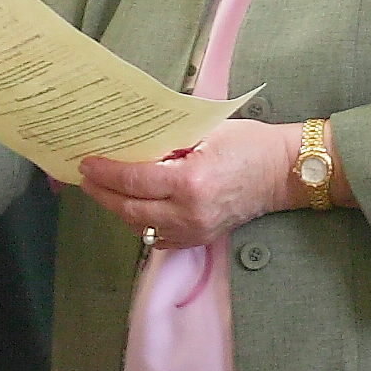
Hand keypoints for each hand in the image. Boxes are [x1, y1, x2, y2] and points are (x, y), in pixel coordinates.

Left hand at [78, 121, 302, 250]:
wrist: (284, 172)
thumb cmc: (250, 144)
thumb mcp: (206, 131)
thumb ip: (168, 141)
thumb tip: (131, 143)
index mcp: (190, 182)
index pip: (134, 180)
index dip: (105, 173)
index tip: (86, 163)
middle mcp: (190, 212)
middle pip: (131, 209)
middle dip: (103, 194)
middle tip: (86, 179)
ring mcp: (195, 230)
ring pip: (142, 227)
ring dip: (120, 209)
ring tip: (104, 191)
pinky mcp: (201, 238)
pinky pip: (160, 239)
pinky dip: (142, 224)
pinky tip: (133, 208)